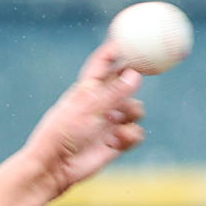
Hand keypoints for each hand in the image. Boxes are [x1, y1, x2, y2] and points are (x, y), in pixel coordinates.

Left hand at [20, 41, 146, 198]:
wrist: (54, 168)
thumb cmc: (62, 134)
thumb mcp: (87, 108)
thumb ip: (113, 92)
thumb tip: (136, 74)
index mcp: (87, 89)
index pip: (103, 63)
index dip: (116, 49)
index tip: (131, 37)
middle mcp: (101, 103)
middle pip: (127, 83)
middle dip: (137, 78)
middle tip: (150, 69)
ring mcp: (109, 122)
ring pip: (136, 109)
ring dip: (130, 112)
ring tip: (114, 121)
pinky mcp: (115, 142)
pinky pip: (135, 132)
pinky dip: (129, 135)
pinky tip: (115, 141)